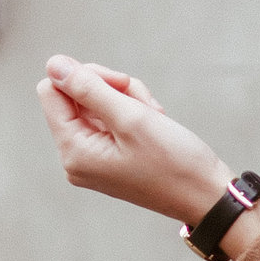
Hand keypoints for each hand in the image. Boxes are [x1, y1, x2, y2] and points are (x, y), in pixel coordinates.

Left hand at [37, 57, 229, 227]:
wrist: (207, 196)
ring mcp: (92, 159)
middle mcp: (76, 158)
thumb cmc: (174, 162)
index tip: (119, 84)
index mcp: (73, 152)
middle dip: (111, 89)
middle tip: (144, 103)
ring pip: (97, 104)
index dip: (83, 77)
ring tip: (155, 116)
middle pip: (75, 96)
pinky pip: (110, 120)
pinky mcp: (109, 157)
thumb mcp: (130, 117)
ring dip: (128, 100)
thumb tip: (53, 64)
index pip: (52, 91)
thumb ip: (88, 88)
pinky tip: (156, 123)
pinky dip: (133, 113)